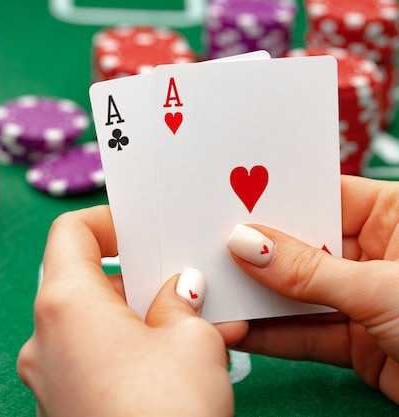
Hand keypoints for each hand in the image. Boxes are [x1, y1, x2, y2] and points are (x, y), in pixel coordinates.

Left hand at [17, 206, 246, 416]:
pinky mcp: (62, 406)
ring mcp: (48, 376)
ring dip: (134, 316)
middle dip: (135, 277)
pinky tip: (166, 362)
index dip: (107, 221)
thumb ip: (183, 303)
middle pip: (82, 280)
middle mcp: (43, 338)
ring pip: (89, 323)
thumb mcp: (192, 342)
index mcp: (65, 304)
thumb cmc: (165, 413)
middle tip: (180, 279)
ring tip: (187, 322)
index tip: (142, 230)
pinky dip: (123, 350)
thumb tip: (180, 291)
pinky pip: (90, 359)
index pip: (70, 233)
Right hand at [227, 175, 398, 403]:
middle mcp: (375, 252)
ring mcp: (363, 298)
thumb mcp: (381, 288)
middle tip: (203, 248)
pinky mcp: (356, 341)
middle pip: (301, 246)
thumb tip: (246, 243)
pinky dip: (270, 336)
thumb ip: (308, 270)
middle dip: (253, 253)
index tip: (225, 202)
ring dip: (255, 298)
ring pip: (297, 293)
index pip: (322, 195)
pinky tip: (235, 329)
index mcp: (393, 216)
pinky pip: (304, 333)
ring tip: (208, 291)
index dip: (274, 198)